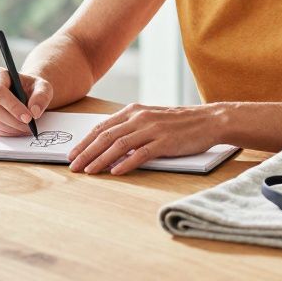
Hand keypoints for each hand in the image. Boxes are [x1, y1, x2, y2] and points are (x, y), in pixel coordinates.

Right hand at [0, 67, 53, 136]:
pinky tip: (19, 130)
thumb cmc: (32, 87)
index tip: (28, 117)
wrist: (25, 93)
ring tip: (27, 128)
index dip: (13, 106)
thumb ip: (41, 96)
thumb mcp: (43, 86)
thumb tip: (34, 111)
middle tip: (30, 126)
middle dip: (14, 120)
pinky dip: (8, 132)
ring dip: (12, 128)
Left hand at [67, 103, 221, 174]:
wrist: (208, 120)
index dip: (85, 141)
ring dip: (101, 159)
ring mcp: (152, 129)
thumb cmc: (179, 123)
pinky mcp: (165, 142)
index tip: (72, 154)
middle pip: (106, 136)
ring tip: (89, 171)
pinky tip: (115, 172)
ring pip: (119, 145)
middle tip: (73, 166)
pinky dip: (126, 163)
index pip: (102, 127)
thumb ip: (130, 127)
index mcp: (134, 110)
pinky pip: (141, 153)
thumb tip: (107, 145)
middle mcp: (140, 117)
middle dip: (86, 152)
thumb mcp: (150, 119)